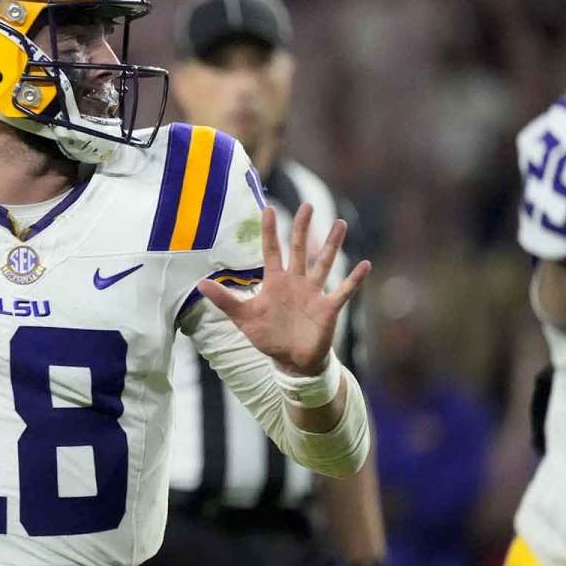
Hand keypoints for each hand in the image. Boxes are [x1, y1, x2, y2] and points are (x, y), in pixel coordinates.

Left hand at [197, 203, 370, 375]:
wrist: (291, 360)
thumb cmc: (268, 335)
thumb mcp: (243, 317)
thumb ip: (224, 300)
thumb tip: (200, 284)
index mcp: (275, 281)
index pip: (271, 251)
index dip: (269, 231)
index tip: (268, 209)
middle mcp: (296, 281)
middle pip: (299, 249)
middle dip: (303, 228)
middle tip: (308, 205)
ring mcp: (314, 293)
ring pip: (324, 263)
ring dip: (332, 245)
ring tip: (340, 224)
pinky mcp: (328, 308)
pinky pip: (344, 290)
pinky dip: (354, 279)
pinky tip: (365, 264)